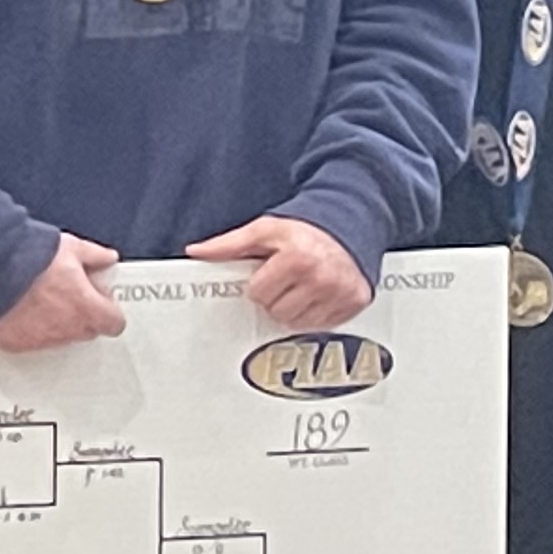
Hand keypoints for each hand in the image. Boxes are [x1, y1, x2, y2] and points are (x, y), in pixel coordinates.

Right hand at [0, 235, 124, 353]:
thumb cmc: (30, 257)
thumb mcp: (72, 247)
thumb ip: (96, 256)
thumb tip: (107, 258)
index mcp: (85, 307)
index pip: (114, 323)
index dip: (108, 310)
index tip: (100, 300)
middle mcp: (66, 328)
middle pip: (87, 331)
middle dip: (83, 315)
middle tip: (69, 295)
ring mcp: (40, 339)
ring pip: (59, 338)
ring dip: (57, 323)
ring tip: (41, 298)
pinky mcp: (15, 343)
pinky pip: (30, 341)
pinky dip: (29, 329)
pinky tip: (22, 309)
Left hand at [185, 212, 372, 326]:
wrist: (347, 226)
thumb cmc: (304, 231)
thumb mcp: (264, 231)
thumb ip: (229, 245)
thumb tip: (197, 251)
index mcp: (297, 258)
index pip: (259, 294)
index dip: (260, 283)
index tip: (270, 272)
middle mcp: (322, 278)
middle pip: (277, 312)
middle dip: (277, 298)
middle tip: (286, 280)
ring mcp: (340, 293)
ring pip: (297, 324)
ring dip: (295, 308)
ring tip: (301, 287)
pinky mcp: (355, 303)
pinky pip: (321, 326)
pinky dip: (315, 314)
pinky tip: (318, 295)